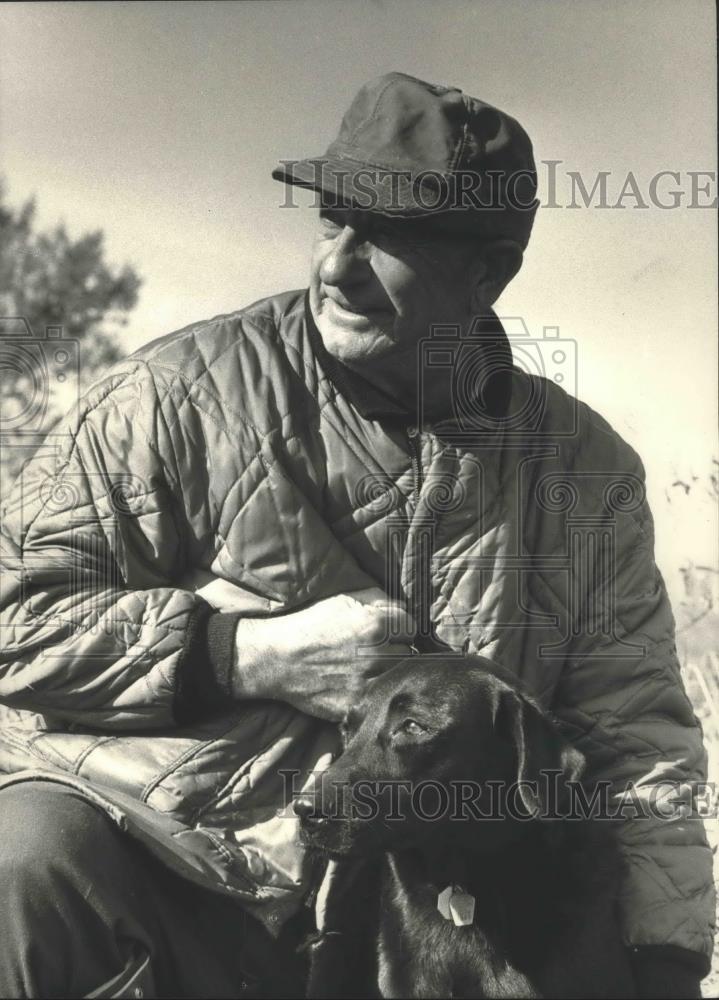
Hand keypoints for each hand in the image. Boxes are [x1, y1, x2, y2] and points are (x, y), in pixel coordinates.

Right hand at [233, 588, 414, 720]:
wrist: (276, 658)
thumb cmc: (309, 624)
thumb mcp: (342, 599)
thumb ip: (378, 599)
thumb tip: (403, 607)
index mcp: (375, 624)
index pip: (411, 627)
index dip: (401, 628)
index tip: (391, 633)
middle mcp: (375, 654)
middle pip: (408, 654)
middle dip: (396, 651)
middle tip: (379, 652)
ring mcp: (367, 682)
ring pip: (397, 677)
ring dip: (388, 673)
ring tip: (370, 669)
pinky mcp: (357, 704)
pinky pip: (380, 698)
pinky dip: (375, 693)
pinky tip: (362, 685)